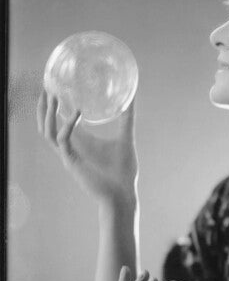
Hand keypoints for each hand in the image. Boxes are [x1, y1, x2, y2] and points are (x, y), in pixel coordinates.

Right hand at [37, 89, 138, 204]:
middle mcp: (70, 148)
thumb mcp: (125, 137)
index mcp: (79, 143)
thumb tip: (132, 97)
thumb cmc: (124, 170)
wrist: (123, 193)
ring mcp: (68, 156)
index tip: (55, 87)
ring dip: (48, 114)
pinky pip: (62, 141)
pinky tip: (77, 113)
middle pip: (46, 125)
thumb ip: (127, 117)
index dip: (53, 106)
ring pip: (48, 132)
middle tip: (47, 86)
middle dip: (43, 107)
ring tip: (54, 96)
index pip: (59, 122)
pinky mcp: (72, 162)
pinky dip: (67, 126)